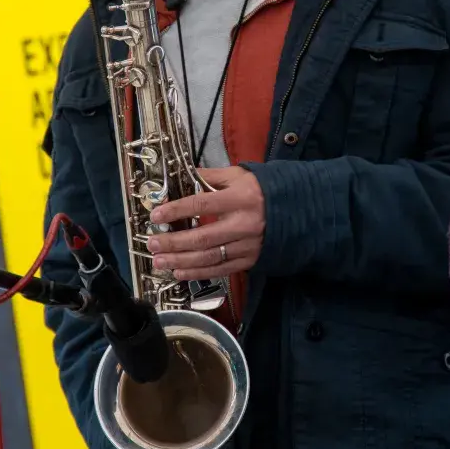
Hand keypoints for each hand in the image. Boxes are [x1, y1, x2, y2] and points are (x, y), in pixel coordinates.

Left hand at [147, 166, 264, 278]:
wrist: (296, 210)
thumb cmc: (261, 189)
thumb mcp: (238, 175)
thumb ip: (209, 176)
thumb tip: (180, 176)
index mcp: (239, 198)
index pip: (201, 205)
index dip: (176, 211)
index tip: (156, 216)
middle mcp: (243, 224)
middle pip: (202, 237)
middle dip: (174, 242)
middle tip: (152, 243)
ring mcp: (247, 245)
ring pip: (209, 257)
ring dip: (181, 261)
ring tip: (159, 261)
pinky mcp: (250, 260)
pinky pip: (220, 270)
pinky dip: (198, 273)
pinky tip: (180, 272)